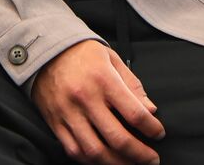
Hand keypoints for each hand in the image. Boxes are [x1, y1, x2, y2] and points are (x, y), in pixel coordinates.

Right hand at [31, 39, 163, 163]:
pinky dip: (92, 161)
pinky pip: (75, 151)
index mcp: (103, 79)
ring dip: (118, 163)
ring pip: (96, 151)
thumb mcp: (111, 58)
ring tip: (130, 164)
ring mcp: (69, 113)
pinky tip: (105, 160)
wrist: (45, 50)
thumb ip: (132, 84)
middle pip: (118, 138)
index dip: (151, 128)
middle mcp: (86, 98)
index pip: (134, 112)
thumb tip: (150, 110)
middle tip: (152, 159)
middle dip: (140, 154)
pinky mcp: (56, 123)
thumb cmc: (82, 53)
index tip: (158, 133)